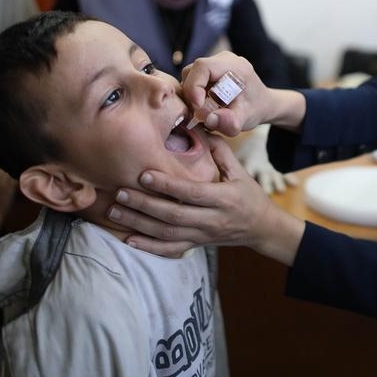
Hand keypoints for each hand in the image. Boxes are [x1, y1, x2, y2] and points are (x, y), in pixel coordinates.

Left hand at [108, 134, 304, 264]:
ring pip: (167, 233)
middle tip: (120, 193)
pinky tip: (128, 239)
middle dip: (144, 205)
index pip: (191, 192)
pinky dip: (148, 246)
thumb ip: (220, 151)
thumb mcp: (240, 171)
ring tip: (115, 212)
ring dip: (139, 224)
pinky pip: (169, 250)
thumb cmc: (249, 195)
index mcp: (224, 198)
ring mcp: (203, 236)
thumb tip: (198, 126)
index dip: (167, 184)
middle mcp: (212, 220)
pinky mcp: (196, 245)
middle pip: (174, 215)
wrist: (261, 228)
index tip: (144, 174)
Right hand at [180, 52, 268, 134]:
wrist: (261, 103)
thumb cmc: (255, 109)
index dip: (194, 87)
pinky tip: (203, 106)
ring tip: (203, 111)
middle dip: (191, 94)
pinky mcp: (209, 70)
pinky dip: (193, 94)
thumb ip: (230, 121)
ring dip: (190, 95)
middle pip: (192, 71)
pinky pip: (192, 79)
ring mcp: (215, 63)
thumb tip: (208, 119)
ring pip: (189, 75)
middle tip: (198, 114)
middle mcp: (224, 59)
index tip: (198, 108)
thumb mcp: (246, 119)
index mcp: (236, 66)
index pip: (203, 67)